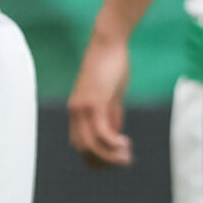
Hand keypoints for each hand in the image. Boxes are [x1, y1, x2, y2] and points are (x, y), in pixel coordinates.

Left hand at [68, 33, 134, 168]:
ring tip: (127, 156)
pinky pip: (101, 131)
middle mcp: (75, 112)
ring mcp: (83, 108)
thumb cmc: (111, 64)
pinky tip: (126, 144)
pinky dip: (113, 143)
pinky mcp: (94, 102)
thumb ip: (111, 114)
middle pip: (83, 148)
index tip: (115, 160)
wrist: (108, 42)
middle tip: (124, 160)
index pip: (80, 144)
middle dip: (103, 160)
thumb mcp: (111, 94)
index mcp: (77, 111)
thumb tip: (115, 132)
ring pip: (90, 144)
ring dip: (109, 156)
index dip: (96, 157)